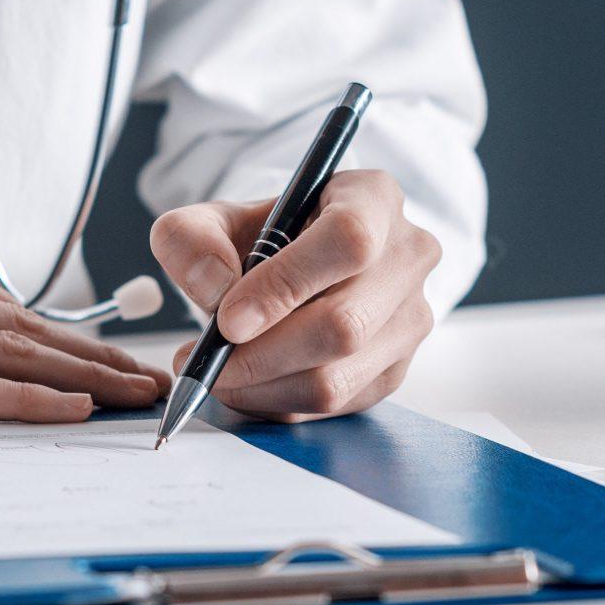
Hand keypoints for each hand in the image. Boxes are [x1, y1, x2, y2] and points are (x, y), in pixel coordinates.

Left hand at [148, 169, 441, 420]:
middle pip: (345, 324)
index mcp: (374, 198)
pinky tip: (248, 384)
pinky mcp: (396, 369)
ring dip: (263, 387)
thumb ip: (192, 239)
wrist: (299, 265)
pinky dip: (278, 403)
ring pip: (339, 378)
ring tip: (217, 372)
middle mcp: (408, 257)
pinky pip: (335, 406)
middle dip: (262, 354)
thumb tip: (214, 289)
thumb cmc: (264, 237)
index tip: (228, 319)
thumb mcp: (215, 219)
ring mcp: (411, 318)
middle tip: (205, 361)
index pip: (348, 241)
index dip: (286, 284)